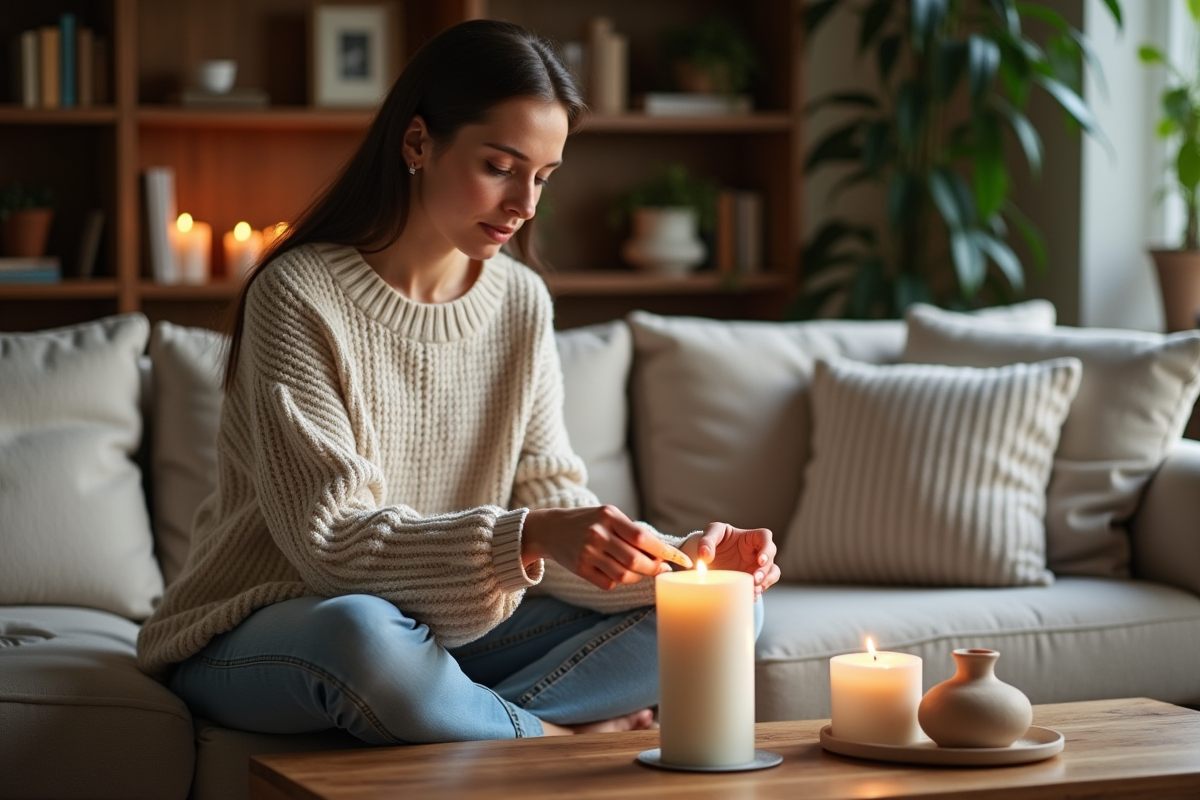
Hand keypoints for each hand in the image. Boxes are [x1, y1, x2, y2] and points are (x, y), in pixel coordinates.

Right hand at [522, 505, 692, 590]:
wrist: (551, 529)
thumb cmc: (588, 521)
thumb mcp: (609, 516)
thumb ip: (632, 532)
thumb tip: (662, 555)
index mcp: (609, 516)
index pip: (643, 538)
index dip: (667, 552)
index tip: (684, 561)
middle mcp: (597, 534)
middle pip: (636, 560)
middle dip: (654, 568)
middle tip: (662, 569)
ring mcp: (587, 552)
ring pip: (624, 574)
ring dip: (639, 577)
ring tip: (641, 571)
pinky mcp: (580, 568)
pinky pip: (609, 583)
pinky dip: (619, 581)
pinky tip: (618, 572)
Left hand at [683, 523, 779, 600]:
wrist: (709, 557)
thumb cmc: (715, 539)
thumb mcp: (711, 533)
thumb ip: (707, 541)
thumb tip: (705, 555)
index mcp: (750, 537)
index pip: (765, 537)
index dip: (766, 548)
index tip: (760, 560)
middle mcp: (757, 552)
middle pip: (771, 558)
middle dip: (766, 570)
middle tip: (755, 579)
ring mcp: (756, 567)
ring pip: (772, 574)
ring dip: (766, 582)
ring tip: (754, 590)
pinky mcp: (752, 580)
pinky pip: (761, 587)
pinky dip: (757, 593)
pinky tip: (750, 597)